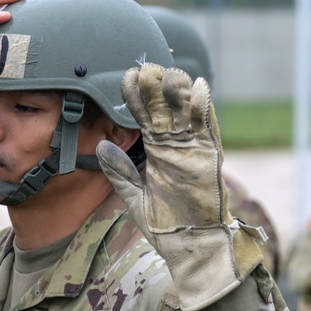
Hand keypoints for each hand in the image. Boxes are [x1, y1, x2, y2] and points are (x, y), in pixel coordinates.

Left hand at [96, 62, 262, 310]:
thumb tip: (101, 145)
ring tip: (166, 71)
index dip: (136, 99)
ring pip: (185, 112)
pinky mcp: (209, 157)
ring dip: (176, 91)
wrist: (190, 245)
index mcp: (157, 152)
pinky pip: (206, 128)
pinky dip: (202, 108)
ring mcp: (193, 149)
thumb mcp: (134, 195)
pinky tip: (197, 86)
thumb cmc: (165, 224)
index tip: (125, 78)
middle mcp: (175, 146)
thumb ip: (120, 170)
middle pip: (164, 110)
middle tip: (143, 66)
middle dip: (154, 89)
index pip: (145, 119)